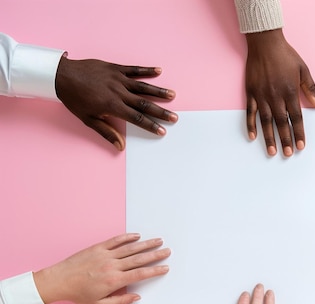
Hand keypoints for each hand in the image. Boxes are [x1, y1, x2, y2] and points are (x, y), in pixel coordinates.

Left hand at [33, 233, 170, 303]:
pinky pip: (116, 240)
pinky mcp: (98, 247)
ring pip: (130, 248)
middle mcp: (112, 266)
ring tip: (158, 241)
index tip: (165, 268)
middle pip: (139, 259)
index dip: (155, 270)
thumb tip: (136, 297)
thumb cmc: (78, 294)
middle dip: (155, 255)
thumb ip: (120, 302)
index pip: (140, 274)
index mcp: (114, 281)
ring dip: (146, 244)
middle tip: (167, 251)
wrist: (59, 281)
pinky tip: (137, 236)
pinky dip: (127, 237)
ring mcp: (105, 255)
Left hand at [55, 56, 177, 150]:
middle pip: (145, 103)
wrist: (61, 75)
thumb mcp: (88, 119)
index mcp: (112, 106)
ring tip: (172, 95)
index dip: (151, 125)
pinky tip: (158, 71)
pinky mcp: (115, 68)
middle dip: (161, 112)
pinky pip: (134, 69)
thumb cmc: (74, 99)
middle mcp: (118, 92)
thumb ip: (107, 132)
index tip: (162, 131)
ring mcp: (118, 79)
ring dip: (159, 91)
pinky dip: (146, 70)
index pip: (137, 118)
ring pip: (143, 86)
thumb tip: (120, 146)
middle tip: (175, 117)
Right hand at [244, 29, 314, 156]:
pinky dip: (251, 125)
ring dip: (269, 137)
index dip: (299, 132)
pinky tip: (253, 137)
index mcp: (290, 91)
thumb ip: (310, 88)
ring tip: (272, 151)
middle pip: (282, 123)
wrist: (265, 43)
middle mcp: (276, 96)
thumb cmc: (286, 55)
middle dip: (286, 139)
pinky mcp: (251, 92)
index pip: (296, 117)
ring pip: (266, 121)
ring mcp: (262, 95)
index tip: (301, 146)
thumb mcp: (303, 69)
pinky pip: (250, 112)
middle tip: (288, 154)